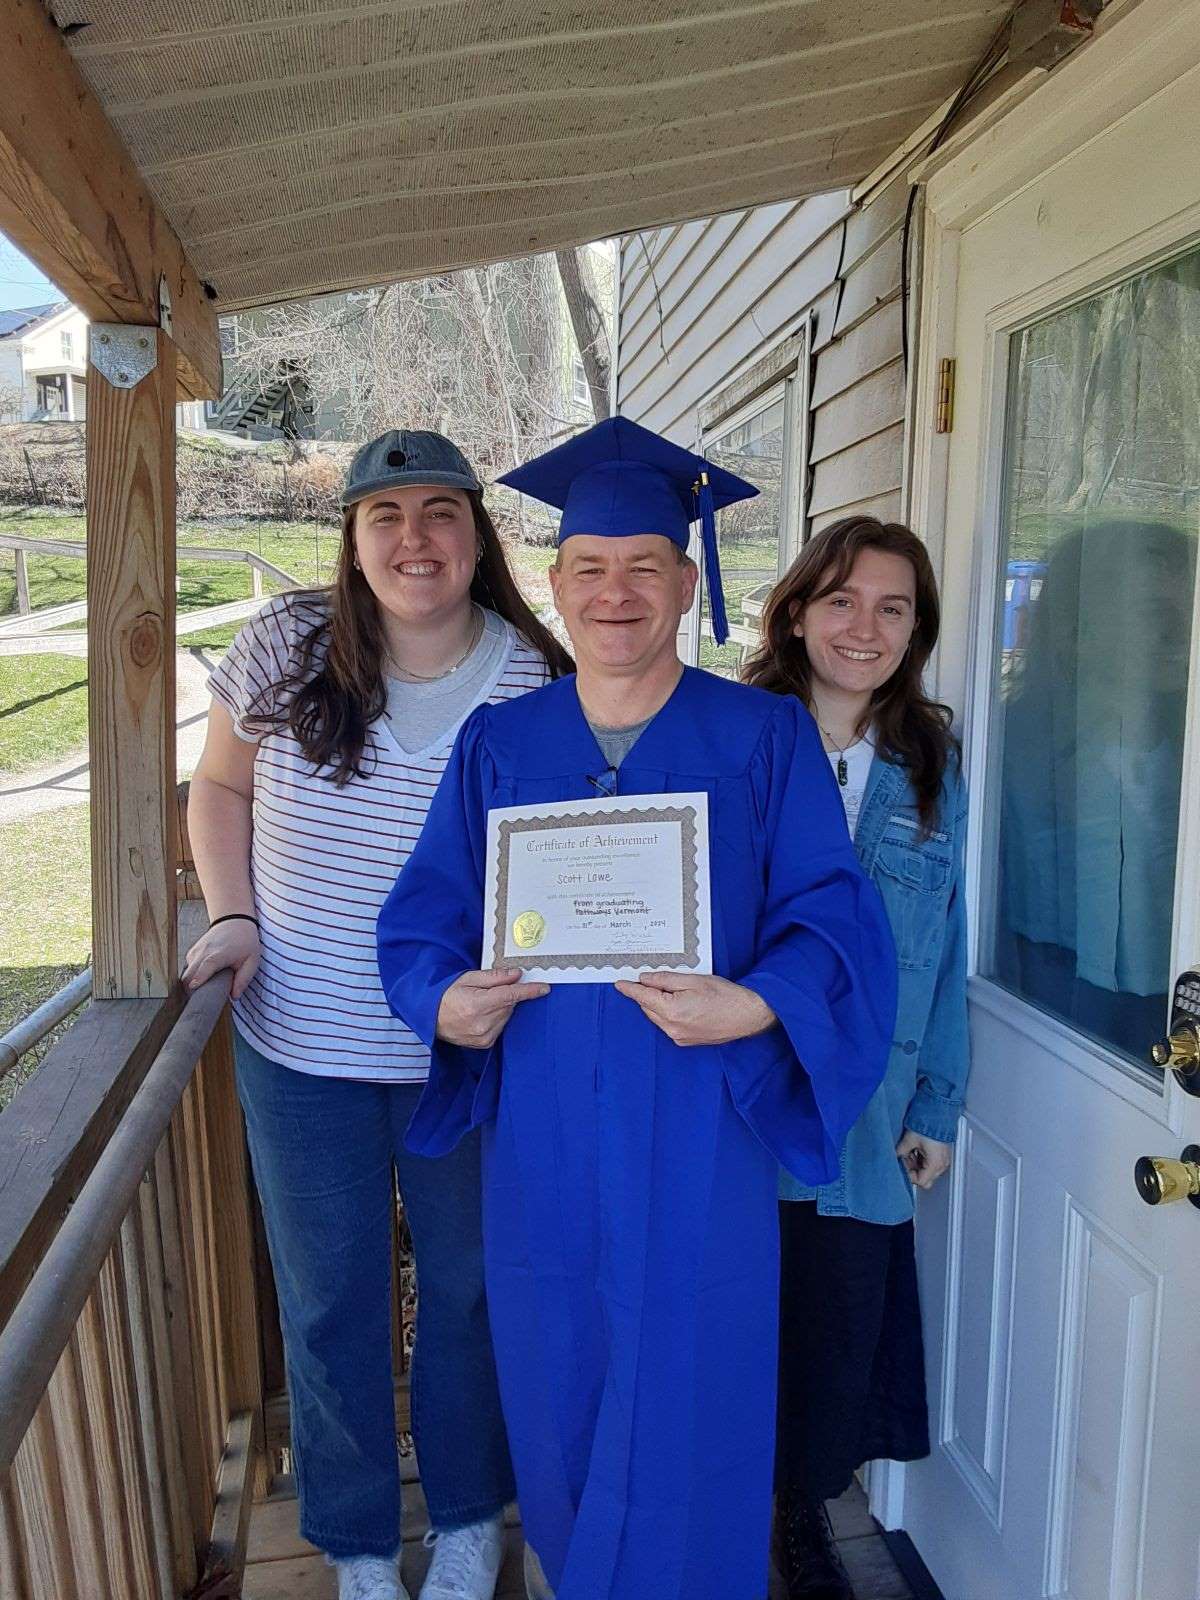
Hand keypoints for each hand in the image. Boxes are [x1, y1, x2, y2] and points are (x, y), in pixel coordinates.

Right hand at [182, 917, 260, 998]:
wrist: (234, 920)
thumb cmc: (245, 940)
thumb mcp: (252, 960)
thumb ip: (243, 979)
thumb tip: (234, 996)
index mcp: (218, 955)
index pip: (203, 969)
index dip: (198, 981)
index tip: (195, 991)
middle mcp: (203, 952)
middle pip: (188, 977)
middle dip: (192, 991)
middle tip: (204, 1000)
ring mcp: (195, 952)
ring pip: (186, 974)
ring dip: (192, 984)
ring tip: (206, 989)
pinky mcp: (192, 952)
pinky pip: (188, 969)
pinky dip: (194, 976)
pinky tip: (205, 978)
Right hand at [436, 968, 549, 1047]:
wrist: (430, 1018)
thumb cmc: (447, 995)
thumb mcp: (468, 978)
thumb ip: (494, 977)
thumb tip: (516, 975)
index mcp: (476, 1005)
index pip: (510, 996)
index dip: (529, 991)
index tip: (544, 988)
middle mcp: (482, 1024)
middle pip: (510, 1005)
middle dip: (507, 994)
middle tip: (490, 990)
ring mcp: (484, 1036)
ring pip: (507, 1015)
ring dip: (501, 1007)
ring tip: (481, 1003)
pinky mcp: (485, 1044)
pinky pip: (501, 1026)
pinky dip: (497, 1018)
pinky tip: (482, 1014)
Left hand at [613, 972, 775, 1046]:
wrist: (748, 1015)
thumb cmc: (725, 995)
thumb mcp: (694, 980)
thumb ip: (666, 980)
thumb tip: (645, 979)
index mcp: (672, 1010)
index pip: (643, 998)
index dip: (630, 989)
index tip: (619, 984)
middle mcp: (672, 1028)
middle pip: (649, 1008)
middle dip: (649, 994)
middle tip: (658, 980)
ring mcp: (679, 1037)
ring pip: (658, 1017)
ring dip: (659, 1005)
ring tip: (678, 992)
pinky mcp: (686, 1041)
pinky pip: (668, 1025)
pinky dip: (669, 1014)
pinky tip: (685, 1005)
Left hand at [897, 1130, 952, 1190]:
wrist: (938, 1114)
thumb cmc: (928, 1125)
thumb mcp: (909, 1140)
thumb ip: (901, 1151)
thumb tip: (895, 1156)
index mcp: (935, 1164)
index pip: (920, 1181)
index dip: (909, 1175)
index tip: (902, 1166)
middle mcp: (941, 1164)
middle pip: (925, 1178)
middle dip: (912, 1170)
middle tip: (904, 1160)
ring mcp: (943, 1160)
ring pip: (927, 1171)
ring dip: (916, 1164)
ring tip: (909, 1153)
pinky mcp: (942, 1154)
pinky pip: (931, 1163)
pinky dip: (922, 1160)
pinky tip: (915, 1150)